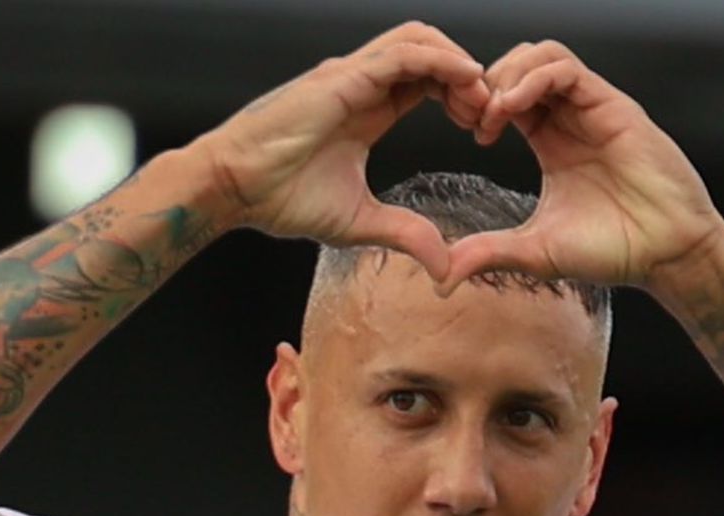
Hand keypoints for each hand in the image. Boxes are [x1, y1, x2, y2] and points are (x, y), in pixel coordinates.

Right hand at [191, 21, 490, 279]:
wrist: (234, 189)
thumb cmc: (281, 198)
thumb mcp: (361, 222)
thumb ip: (406, 235)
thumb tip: (446, 267)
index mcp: (368, 109)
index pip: (426, 81)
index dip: (460, 95)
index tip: (480, 128)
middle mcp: (361, 83)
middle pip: (429, 52)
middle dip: (467, 76)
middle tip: (489, 113)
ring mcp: (351, 75)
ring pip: (419, 40)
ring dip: (458, 63)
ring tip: (480, 99)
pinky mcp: (342, 78)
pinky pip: (403, 54)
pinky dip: (441, 61)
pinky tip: (467, 80)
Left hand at [439, 40, 723, 295]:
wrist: (665, 254)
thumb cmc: (613, 251)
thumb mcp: (535, 250)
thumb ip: (488, 254)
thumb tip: (441, 279)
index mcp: (551, 142)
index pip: (506, 96)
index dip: (479, 103)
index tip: (466, 131)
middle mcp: (571, 119)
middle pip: (519, 65)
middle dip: (487, 82)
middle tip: (472, 116)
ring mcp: (592, 109)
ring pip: (541, 55)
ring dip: (507, 74)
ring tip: (493, 112)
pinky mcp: (612, 106)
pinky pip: (566, 69)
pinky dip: (532, 78)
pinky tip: (513, 107)